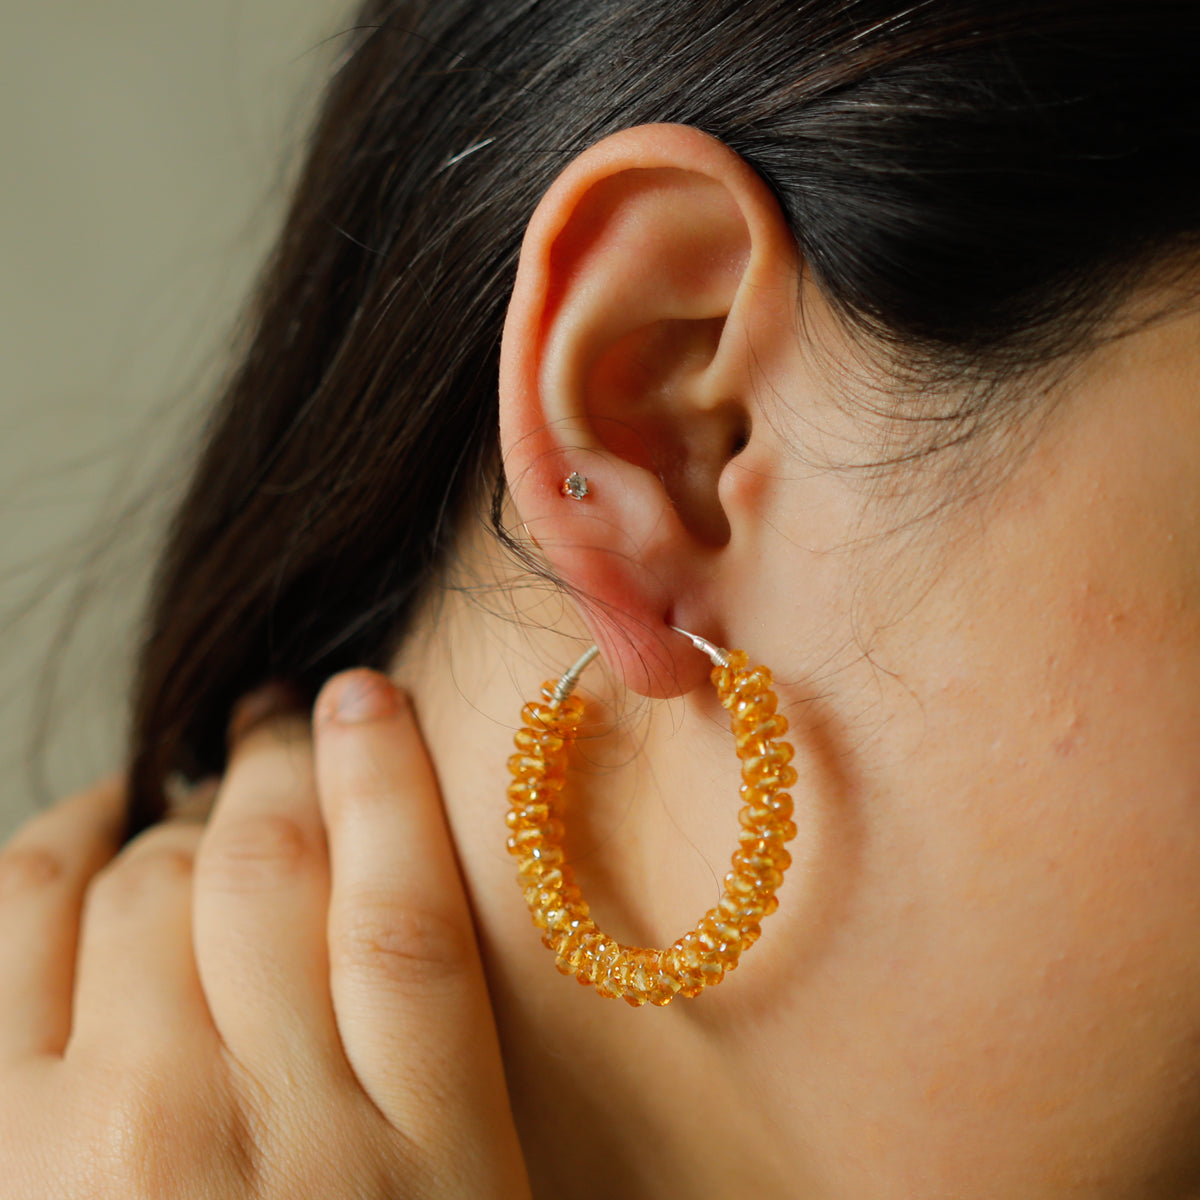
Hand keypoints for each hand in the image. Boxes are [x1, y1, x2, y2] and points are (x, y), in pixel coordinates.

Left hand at [0, 670, 529, 1198]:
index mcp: (423, 1167)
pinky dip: (50, 850)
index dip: (385, 780)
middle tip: (284, 717)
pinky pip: (15, 935)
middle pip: (273, 877)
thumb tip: (374, 904)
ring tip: (200, 770)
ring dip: (177, 806)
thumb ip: (429, 1066)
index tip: (366, 701)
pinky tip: (89, 818)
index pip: (404, 913)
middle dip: (278, 766)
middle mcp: (270, 1139)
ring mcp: (113, 1146)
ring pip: (148, 886)